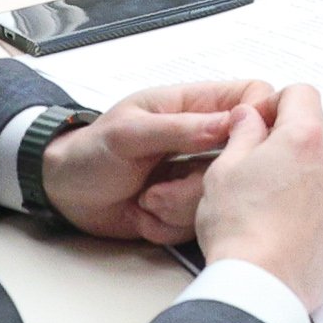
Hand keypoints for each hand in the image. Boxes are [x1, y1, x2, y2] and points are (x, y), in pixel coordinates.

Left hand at [39, 79, 281, 248]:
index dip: (258, 118)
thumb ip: (178, 128)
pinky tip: (143, 214)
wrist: (64, 194)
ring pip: (221, 196)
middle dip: (199, 183)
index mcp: (194, 106)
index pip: (252, 98)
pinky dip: (167, 225)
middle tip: (161, 187)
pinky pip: (199, 223)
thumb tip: (227, 124)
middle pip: (242, 158)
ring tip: (145, 200)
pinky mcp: (188, 208)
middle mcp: (203, 140)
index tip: (238, 145)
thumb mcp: (129, 134)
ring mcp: (197, 176)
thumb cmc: (90, 152)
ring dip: (178, 207)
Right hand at [196, 84, 322, 308]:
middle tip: (258, 156)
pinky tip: (284, 216)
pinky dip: (313, 196)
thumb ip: (242, 133)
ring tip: (269, 191)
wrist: (261, 287)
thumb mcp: (225, 170)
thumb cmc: (240, 230)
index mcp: (305, 138)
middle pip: (319, 126)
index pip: (301, 94)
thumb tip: (249, 118)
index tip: (257, 122)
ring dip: (304, 165)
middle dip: (291, 133)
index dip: (276, 102)